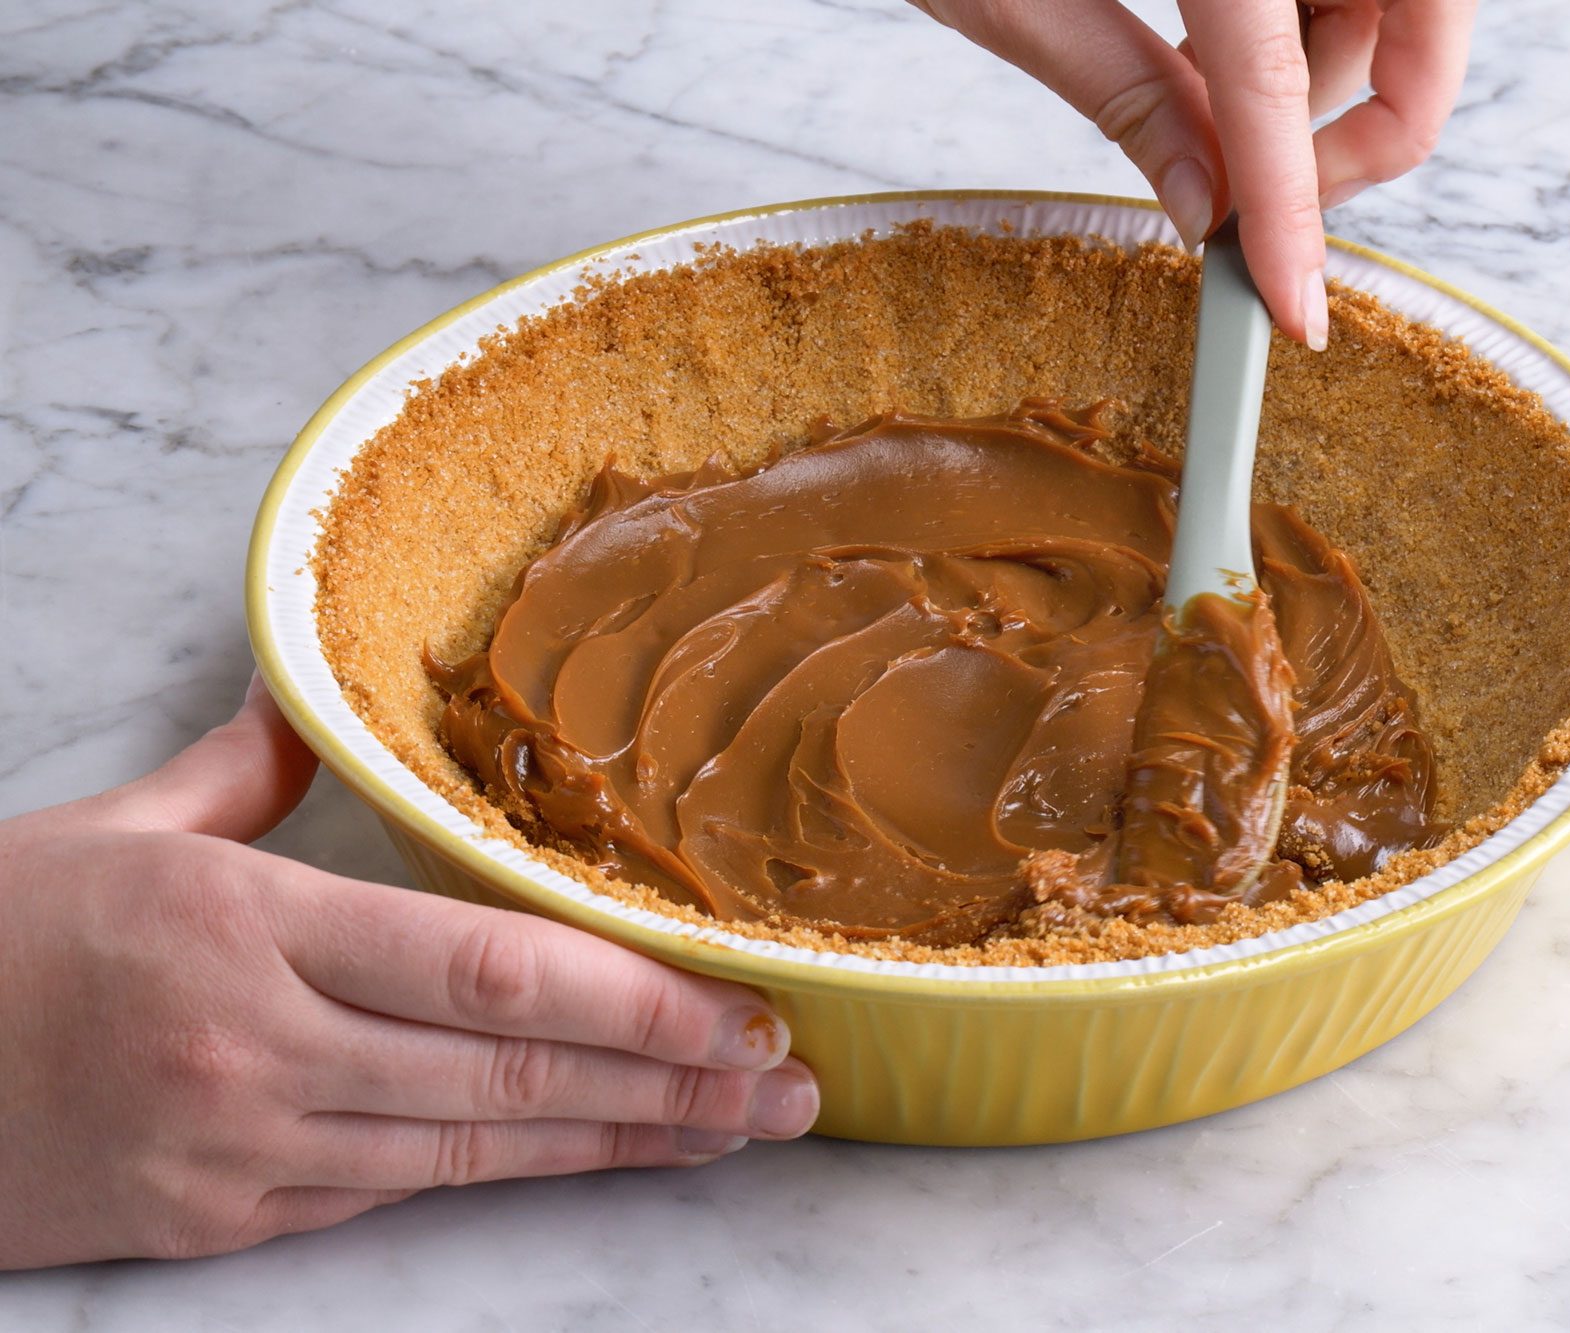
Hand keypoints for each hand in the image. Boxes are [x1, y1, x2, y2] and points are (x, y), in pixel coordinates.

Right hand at [0, 678, 818, 1268]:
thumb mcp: (115, 831)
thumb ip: (244, 773)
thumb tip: (310, 702)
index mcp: (246, 928)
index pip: (485, 971)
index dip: (632, 1000)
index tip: (743, 1006)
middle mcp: (261, 1046)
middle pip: (510, 1070)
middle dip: (670, 1081)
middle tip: (792, 1084)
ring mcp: (246, 1150)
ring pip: (475, 1146)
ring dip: (623, 1140)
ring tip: (739, 1130)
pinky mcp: (225, 1221)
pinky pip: (397, 1193)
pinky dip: (513, 1173)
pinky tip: (597, 1156)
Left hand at [915, 0, 1477, 347]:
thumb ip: (1129, 96)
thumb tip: (1210, 213)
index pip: (1279, 89)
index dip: (1298, 216)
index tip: (1296, 312)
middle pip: (1416, 15)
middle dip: (1361, 119)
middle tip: (1271, 194)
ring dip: (1329, 60)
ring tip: (1212, 85)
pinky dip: (1305, 8)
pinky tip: (1221, 26)